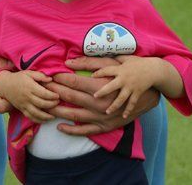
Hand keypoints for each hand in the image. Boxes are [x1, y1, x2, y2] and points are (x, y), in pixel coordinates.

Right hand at [0, 71, 59, 122]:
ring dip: (46, 116)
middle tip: (58, 103)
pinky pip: (30, 117)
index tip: (58, 96)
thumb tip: (51, 79)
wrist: (5, 85)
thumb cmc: (19, 78)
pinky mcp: (22, 110)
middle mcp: (27, 97)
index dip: (53, 96)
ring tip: (54, 115)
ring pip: (37, 113)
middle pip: (42, 104)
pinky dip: (38, 120)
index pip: (44, 94)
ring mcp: (24, 105)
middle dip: (52, 105)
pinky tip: (45, 120)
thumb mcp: (29, 73)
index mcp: (30, 87)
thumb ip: (40, 75)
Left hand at [44, 57, 158, 135]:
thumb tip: (69, 61)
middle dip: (54, 92)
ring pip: (75, 115)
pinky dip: (72, 130)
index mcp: (101, 86)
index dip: (59, 78)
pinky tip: (60, 127)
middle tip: (42, 88)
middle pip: (71, 97)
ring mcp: (103, 116)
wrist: (149, 94)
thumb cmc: (129, 74)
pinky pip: (86, 131)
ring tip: (44, 107)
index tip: (49, 75)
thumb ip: (90, 62)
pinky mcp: (106, 126)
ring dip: (58, 111)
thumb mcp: (112, 63)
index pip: (74, 81)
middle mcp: (100, 103)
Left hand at [92, 55, 159, 117]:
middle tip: (95, 96)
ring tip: (107, 111)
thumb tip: (107, 54)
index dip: (98, 73)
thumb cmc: (139, 63)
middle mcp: (124, 79)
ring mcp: (131, 87)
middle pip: (111, 86)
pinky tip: (124, 116)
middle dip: (103, 92)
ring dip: (114, 105)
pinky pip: (132, 103)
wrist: (154, 70)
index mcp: (120, 70)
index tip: (91, 76)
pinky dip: (128, 110)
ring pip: (121, 98)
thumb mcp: (127, 58)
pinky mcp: (137, 93)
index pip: (106, 71)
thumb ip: (117, 58)